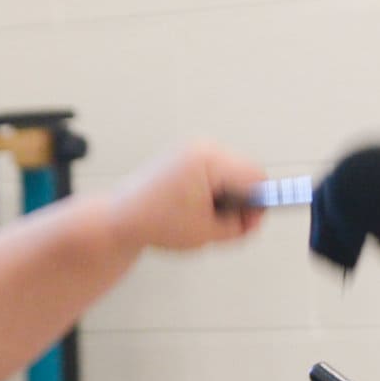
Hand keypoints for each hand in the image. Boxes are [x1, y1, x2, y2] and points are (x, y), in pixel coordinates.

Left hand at [119, 142, 266, 253]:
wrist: (120, 217)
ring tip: (207, 216)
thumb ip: (242, 226)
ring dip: (230, 194)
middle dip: (244, 200)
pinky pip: (219, 170)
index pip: (256, 177)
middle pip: (247, 171)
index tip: (254, 221)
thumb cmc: (155, 223)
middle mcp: (202, 147)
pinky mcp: (188, 155)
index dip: (260, 203)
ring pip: (235, 171)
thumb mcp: (209, 233)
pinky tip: (200, 205)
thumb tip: (258, 216)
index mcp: (208, 161)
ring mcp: (194, 148)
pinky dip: (217, 188)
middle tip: (227, 225)